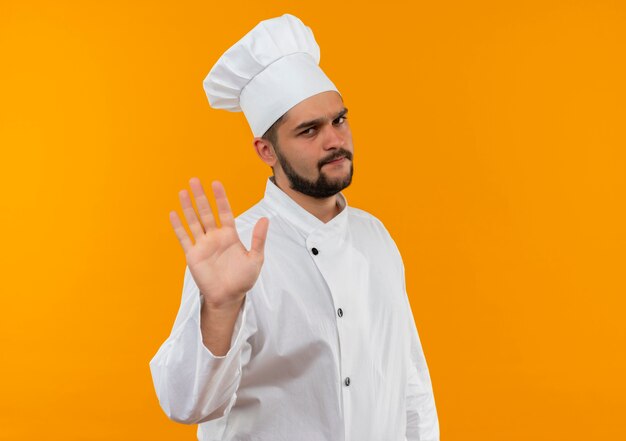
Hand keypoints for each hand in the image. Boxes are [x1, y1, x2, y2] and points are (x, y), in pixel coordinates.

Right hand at [169, 178, 268, 309]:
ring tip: (183, 192)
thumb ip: (259, 239)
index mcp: (230, 235)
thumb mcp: (255, 258)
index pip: (224, 212)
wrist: (228, 297)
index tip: (216, 183)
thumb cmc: (243, 279)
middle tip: (195, 180)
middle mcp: (215, 237)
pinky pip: (184, 238)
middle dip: (201, 196)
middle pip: (206, 212)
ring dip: (188, 207)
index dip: (220, 198)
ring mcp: (202, 245)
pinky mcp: (192, 255)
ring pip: (193, 222)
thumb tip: (265, 219)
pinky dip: (178, 226)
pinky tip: (173, 214)